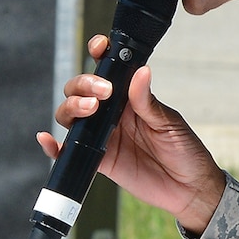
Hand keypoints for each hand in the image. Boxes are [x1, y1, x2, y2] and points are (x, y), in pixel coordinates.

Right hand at [38, 34, 228, 233]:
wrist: (189, 189)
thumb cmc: (185, 151)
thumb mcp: (169, 122)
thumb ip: (147, 101)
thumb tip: (140, 71)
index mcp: (130, 98)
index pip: (108, 70)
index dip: (98, 55)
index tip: (99, 48)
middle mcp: (112, 114)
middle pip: (81, 91)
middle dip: (83, 85)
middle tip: (102, 93)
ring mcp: (103, 136)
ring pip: (71, 116)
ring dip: (71, 108)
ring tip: (88, 109)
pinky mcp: (99, 160)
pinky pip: (70, 152)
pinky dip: (53, 147)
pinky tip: (48, 140)